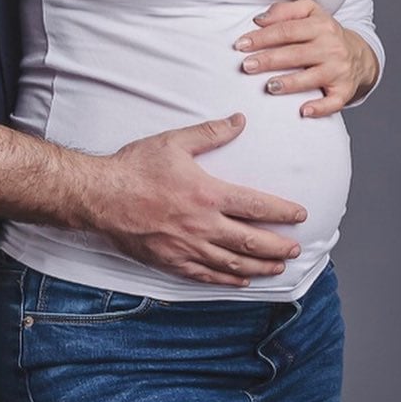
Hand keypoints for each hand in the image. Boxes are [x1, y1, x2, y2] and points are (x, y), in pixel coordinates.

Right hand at [94, 114, 305, 285]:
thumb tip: (239, 120)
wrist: (100, 196)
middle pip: (251, 241)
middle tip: (296, 249)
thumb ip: (210, 133)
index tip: (300, 214)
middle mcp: (202, 225)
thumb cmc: (134, 167)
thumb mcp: (174, 142)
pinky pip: (207, 275)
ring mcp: (187, 247)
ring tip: (278, 267)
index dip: (282, 212)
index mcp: (207, 194)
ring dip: (260, 267)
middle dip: (278, 246)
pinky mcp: (172, 261)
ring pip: (233, 264)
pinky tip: (241, 281)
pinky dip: (228, 280)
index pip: (256, 206)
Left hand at [233, 0, 379, 116]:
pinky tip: (304, 111)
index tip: (241, 45)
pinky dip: (320, 108)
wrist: (359, 54)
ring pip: (312, 77)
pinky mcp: (345, 90)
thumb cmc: (324, 33)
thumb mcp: (309, 11)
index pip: (287, 30)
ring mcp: (339, 70)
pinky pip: (334, 102)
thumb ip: (284, 10)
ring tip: (269, 86)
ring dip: (290, 83)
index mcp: (321, 26)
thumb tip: (259, 20)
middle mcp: (332, 47)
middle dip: (269, 60)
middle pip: (296, 54)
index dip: (262, 37)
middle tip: (246, 66)